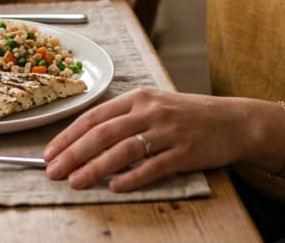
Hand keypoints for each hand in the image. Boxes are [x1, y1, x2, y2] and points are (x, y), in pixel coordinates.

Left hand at [43, 89, 250, 191]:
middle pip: (103, 133)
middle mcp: (150, 111)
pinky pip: (153, 167)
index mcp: (138, 98)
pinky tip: (115, 186)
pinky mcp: (185, 152)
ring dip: (95, 167)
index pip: (95, 116)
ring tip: (76, 181)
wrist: (234, 121)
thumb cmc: (189, 116)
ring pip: (123, 150)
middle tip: (53, 171)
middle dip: (73, 154)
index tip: (50, 152)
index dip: (69, 135)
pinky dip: (132, 177)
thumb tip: (87, 143)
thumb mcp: (155, 106)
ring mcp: (168, 131)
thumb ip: (125, 120)